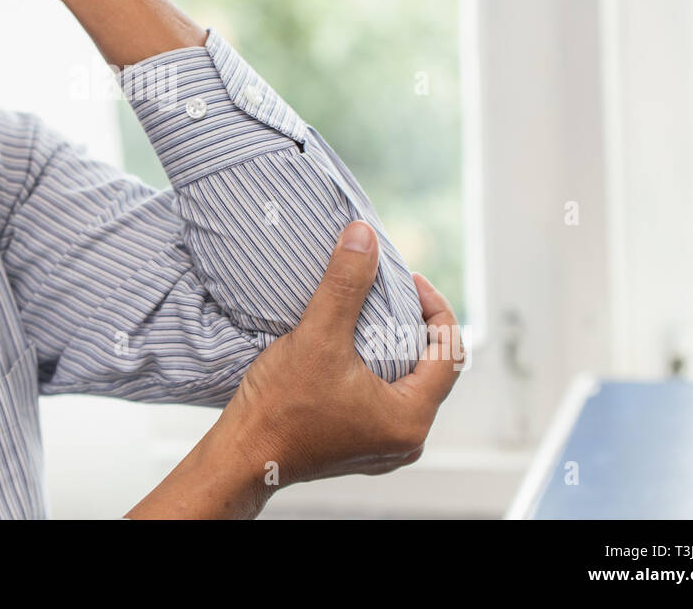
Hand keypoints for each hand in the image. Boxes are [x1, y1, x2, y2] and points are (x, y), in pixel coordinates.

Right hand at [221, 219, 462, 486]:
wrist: (242, 455)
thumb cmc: (279, 407)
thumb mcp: (317, 337)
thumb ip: (344, 284)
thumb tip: (364, 236)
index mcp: (410, 418)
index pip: (450, 352)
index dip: (435, 307)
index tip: (408, 280)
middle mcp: (406, 438)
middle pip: (432, 369)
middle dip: (416, 326)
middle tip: (391, 292)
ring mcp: (383, 446)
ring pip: (408, 385)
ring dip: (396, 348)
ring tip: (372, 316)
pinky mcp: (360, 446)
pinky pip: (384, 400)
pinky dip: (377, 370)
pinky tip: (351, 349)